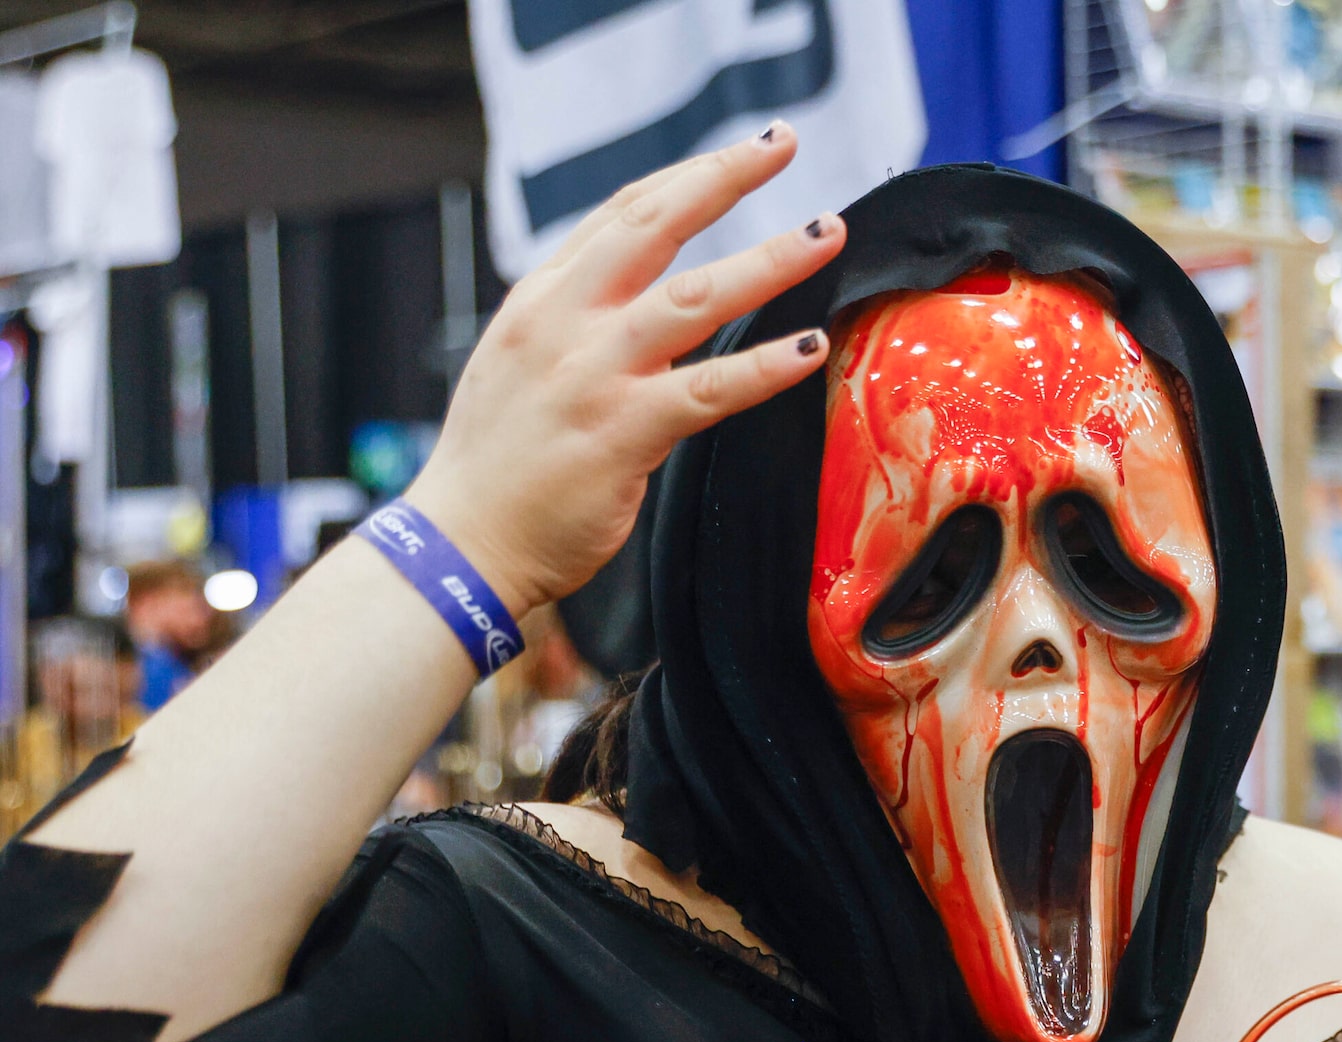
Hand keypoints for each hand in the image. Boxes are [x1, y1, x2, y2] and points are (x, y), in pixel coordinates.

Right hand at [401, 122, 844, 618]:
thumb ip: (579, 325)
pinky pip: (709, 388)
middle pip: (654, 224)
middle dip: (724, 175)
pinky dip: (766, 365)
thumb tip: (650, 305)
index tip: (743, 153)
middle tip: (783, 144)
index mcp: (542, 300)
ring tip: (825, 232)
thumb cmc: (500, 466)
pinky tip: (811, 346)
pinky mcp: (621, 429)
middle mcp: (565, 320)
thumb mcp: (523, 367)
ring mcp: (593, 372)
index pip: (621, 215)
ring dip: (769, 259)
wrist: (460, 541)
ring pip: (695, 296)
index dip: (687, 177)